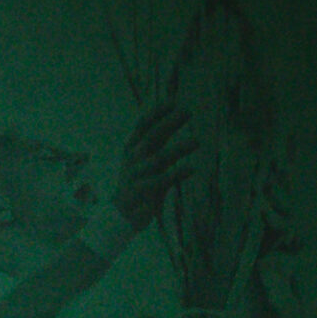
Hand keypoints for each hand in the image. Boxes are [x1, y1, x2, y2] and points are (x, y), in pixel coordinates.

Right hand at [113, 102, 198, 230]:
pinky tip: (191, 169)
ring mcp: (135, 176)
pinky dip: (176, 174)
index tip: (173, 102)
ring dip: (177, 149)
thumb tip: (174, 117)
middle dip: (169, 123)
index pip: (142, 126)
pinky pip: (160, 182)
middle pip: (150, 137)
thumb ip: (157, 142)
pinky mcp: (141, 193)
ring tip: (196, 141)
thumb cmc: (137, 184)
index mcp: (132, 149)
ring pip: (157, 159)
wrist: (120, 215)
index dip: (156, 113)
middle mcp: (133, 160)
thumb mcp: (144, 160)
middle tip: (188, 112)